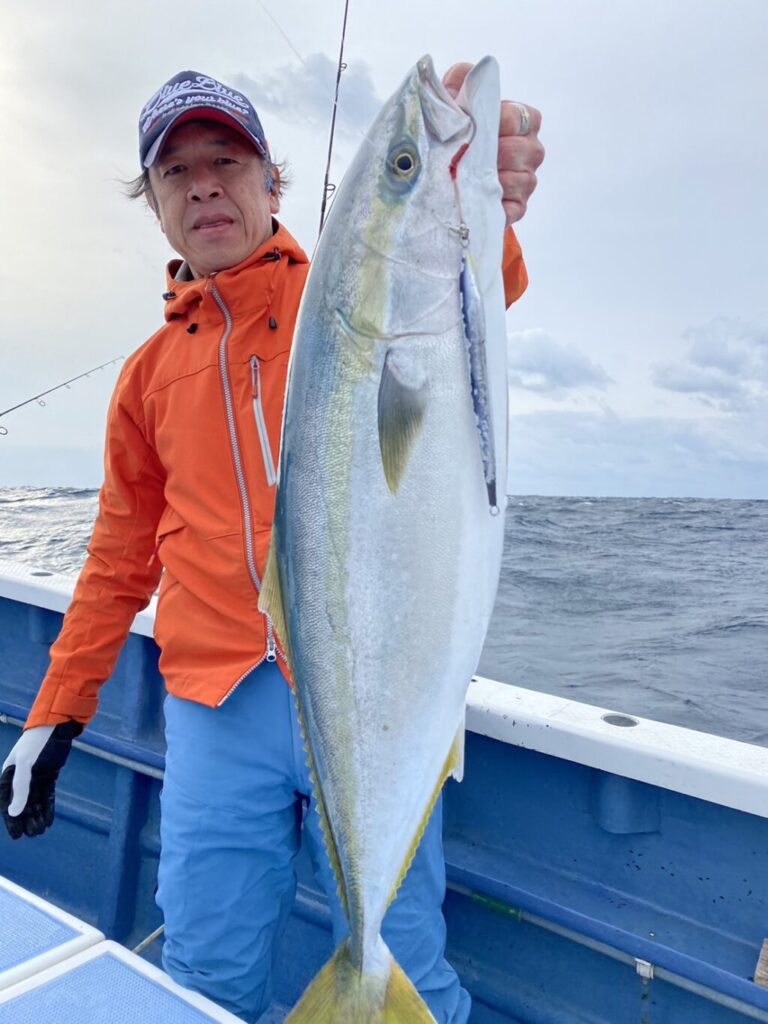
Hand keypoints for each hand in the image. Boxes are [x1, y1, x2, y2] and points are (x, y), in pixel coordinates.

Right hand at [0, 722, 81, 839]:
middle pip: (22, 804)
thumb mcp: (25, 765)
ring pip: (35, 801)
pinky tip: (49, 819)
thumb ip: (20, 788)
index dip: (11, 821)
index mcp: (9, 774)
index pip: (8, 802)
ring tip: (40, 831)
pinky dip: (47, 806)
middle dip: (26, 820)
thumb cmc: (36, 743)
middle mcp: (21, 777)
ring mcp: (36, 776)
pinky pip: (47, 794)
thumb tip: (13, 813)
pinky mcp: (49, 774)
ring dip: (37, 815)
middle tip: (32, 835)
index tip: (16, 836)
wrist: (56, 727)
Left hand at [443, 63, 544, 225]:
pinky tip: (477, 202)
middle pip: (525, 151)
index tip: (478, 127)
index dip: (501, 121)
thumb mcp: (453, 102)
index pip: (521, 117)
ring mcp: (525, 181)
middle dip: (495, 153)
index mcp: (522, 120)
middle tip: (468, 156)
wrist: (439, 174)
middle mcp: (530, 150)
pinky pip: (513, 210)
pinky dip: (495, 207)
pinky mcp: (516, 209)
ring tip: (468, 179)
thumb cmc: (454, 134)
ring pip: (521, 181)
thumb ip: (460, 81)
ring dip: (492, 181)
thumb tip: (467, 73)